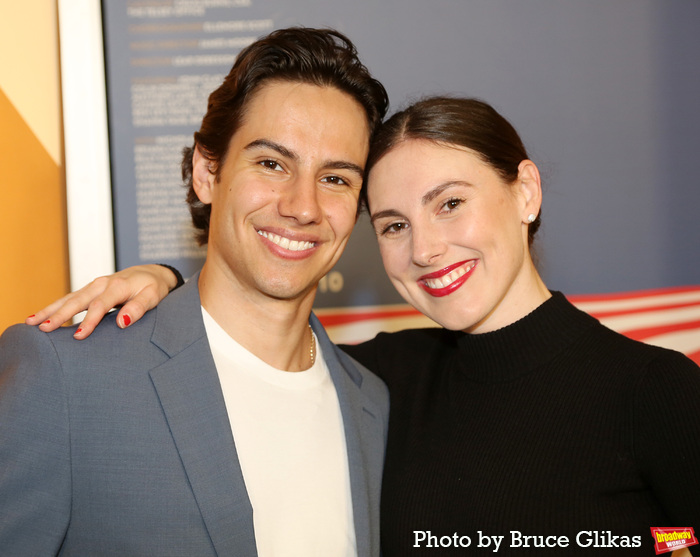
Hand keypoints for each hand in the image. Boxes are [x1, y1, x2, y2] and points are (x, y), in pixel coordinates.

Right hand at [25, 264, 178, 338]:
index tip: (78, 337)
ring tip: (31, 322)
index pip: (100, 306)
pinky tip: (41, 316)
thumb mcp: (153, 296)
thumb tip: (123, 322)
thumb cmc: (154, 287)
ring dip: (50, 310)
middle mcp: (102, 284)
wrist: (152, 273)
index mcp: (118, 286)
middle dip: (59, 315)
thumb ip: (139, 308)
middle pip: (77, 300)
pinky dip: (55, 306)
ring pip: (69, 298)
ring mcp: (94, 286)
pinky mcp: (91, 290)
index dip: (89, 321)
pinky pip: (70, 298)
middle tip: (43, 329)